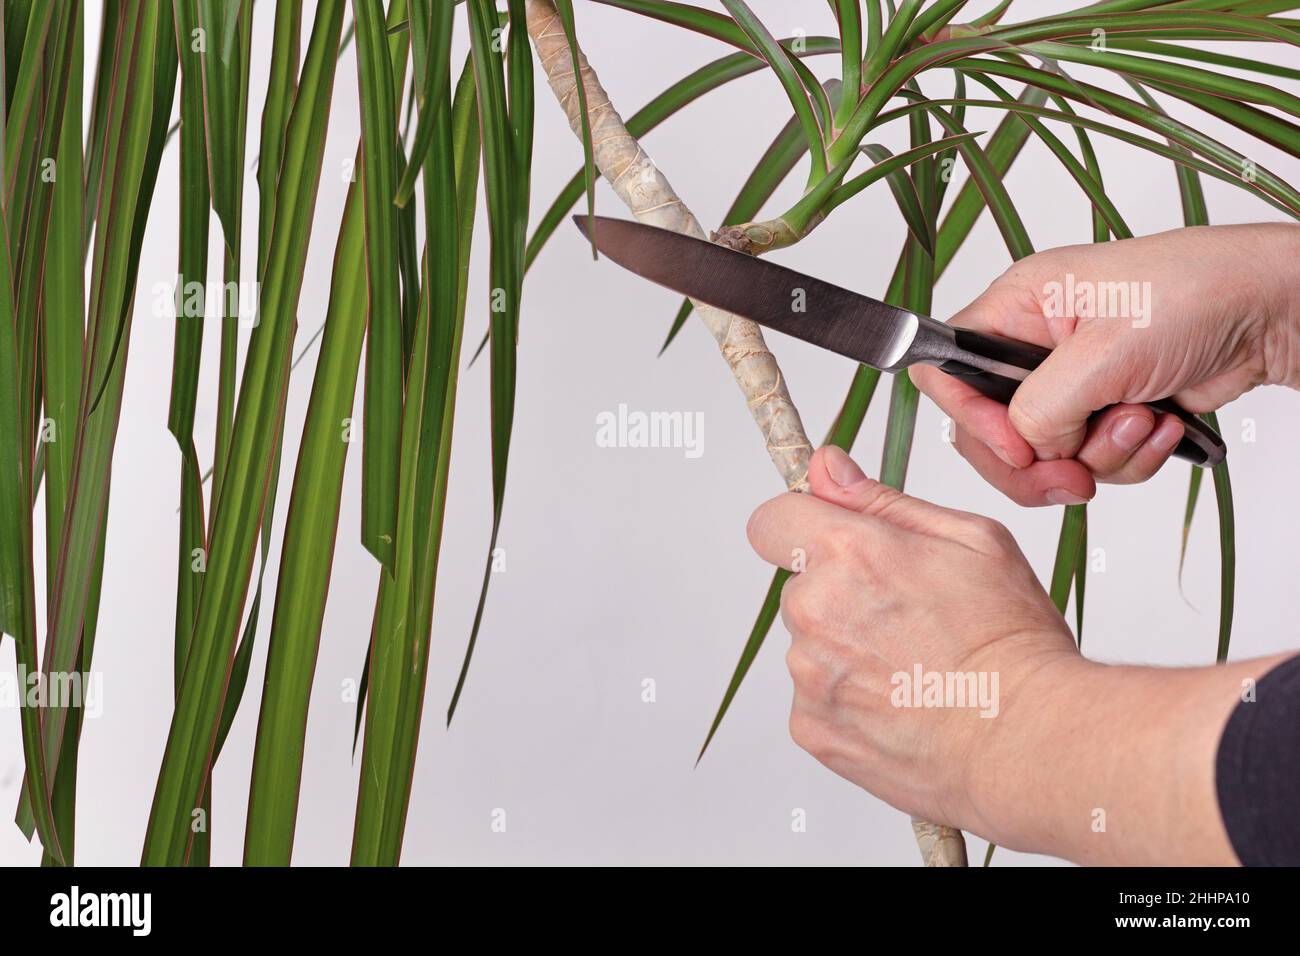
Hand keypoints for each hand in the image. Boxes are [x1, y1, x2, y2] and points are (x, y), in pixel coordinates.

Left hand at [746, 444, 1077, 829]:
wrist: (1026, 739)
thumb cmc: (1010, 640)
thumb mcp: (970, 540)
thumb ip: (883, 501)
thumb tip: (826, 469)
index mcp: (846, 552)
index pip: (771, 521)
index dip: (801, 528)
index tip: (829, 544)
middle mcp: (815, 610)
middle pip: (801, 588)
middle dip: (841, 595)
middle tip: (908, 620)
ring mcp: (808, 674)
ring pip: (811, 646)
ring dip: (846, 650)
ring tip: (914, 669)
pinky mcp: (812, 727)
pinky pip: (817, 699)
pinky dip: (850, 700)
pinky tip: (902, 704)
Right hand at [910, 223, 1299, 505]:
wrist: (1270, 311)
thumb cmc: (1196, 294)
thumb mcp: (1104, 351)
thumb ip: (1041, 407)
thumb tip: (1028, 448)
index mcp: (1016, 307)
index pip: (946, 370)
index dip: (969, 417)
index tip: (1015, 447)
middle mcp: (1034, 346)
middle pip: (990, 429)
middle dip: (1035, 462)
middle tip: (1071, 476)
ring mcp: (1071, 382)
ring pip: (1045, 454)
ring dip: (1099, 453)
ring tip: (1143, 418)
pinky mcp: (1105, 410)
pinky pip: (1090, 459)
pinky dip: (1129, 456)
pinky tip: (1161, 422)